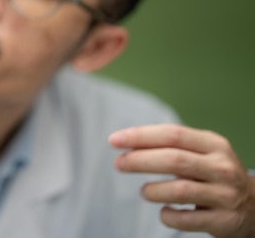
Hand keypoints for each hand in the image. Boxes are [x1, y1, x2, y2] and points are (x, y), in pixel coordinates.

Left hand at [109, 124, 254, 237]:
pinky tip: (164, 210)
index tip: (114, 140)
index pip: (172, 134)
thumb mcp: (201, 152)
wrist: (254, 206)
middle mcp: (222, 167)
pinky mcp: (224, 221)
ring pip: (179, 190)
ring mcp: (225, 195)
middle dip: (140, 160)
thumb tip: (125, 143)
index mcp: (213, 144)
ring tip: (144, 191)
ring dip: (152, 190)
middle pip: (174, 160)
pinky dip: (167, 215)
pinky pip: (186, 220)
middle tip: (119, 163)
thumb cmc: (212, 173)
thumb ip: (170, 146)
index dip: (140, 136)